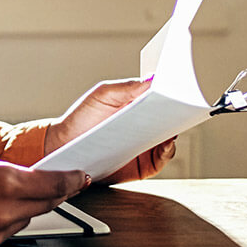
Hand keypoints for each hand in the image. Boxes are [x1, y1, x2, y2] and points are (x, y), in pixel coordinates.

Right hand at [0, 148, 90, 246]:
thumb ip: (3, 171)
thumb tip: (24, 179)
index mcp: (3, 181)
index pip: (53, 184)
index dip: (71, 181)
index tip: (79, 178)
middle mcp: (1, 211)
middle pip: (44, 204)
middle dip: (51, 193)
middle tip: (58, 185)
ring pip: (22, 220)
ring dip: (21, 207)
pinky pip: (2, 233)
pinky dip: (1, 221)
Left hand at [42, 77, 177, 183]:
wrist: (64, 147)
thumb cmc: (82, 118)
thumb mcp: (103, 96)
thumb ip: (127, 87)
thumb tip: (153, 79)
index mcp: (137, 106)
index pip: (162, 100)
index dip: (172, 95)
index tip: (179, 91)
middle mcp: (144, 126)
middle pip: (170, 119)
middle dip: (178, 113)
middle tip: (182, 108)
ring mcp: (145, 146)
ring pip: (169, 139)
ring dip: (174, 132)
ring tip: (174, 126)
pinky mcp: (144, 166)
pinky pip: (162, 160)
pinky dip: (167, 152)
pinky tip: (166, 144)